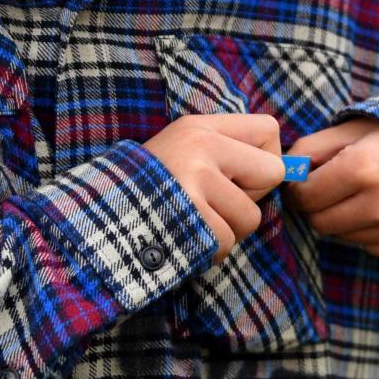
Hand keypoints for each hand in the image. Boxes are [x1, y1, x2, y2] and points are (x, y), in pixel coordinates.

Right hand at [142, 113, 284, 261]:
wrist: (90, 226)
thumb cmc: (148, 195)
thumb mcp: (184, 157)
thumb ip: (230, 157)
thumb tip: (288, 171)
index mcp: (199, 127)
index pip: (270, 130)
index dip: (262, 161)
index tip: (236, 177)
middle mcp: (199, 145)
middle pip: (271, 174)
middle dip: (248, 200)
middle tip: (208, 203)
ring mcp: (194, 180)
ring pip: (251, 217)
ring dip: (226, 231)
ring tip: (189, 222)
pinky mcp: (190, 217)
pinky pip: (228, 242)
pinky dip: (210, 251)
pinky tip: (182, 238)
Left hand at [284, 118, 378, 259]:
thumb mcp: (352, 128)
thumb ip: (310, 149)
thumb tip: (283, 174)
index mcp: (365, 168)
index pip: (305, 197)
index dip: (300, 187)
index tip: (308, 178)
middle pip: (320, 222)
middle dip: (319, 204)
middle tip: (333, 186)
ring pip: (343, 236)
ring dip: (344, 217)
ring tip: (364, 192)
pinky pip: (369, 245)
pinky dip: (368, 229)